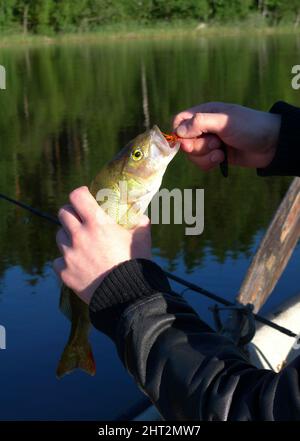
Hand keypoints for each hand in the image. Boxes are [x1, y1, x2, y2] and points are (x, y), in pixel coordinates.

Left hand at [53, 186, 151, 303]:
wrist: (127, 296)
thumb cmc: (136, 264)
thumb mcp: (142, 238)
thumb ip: (140, 222)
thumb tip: (140, 215)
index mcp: (97, 223)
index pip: (77, 197)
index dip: (80, 194)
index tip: (85, 197)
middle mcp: (79, 236)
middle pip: (63, 214)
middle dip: (71, 213)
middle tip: (80, 219)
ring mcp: (70, 255)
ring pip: (59, 236)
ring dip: (68, 237)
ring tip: (80, 244)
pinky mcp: (65, 272)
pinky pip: (58, 260)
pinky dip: (65, 260)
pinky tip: (77, 264)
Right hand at [173, 102, 280, 169]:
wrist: (271, 145)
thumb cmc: (249, 127)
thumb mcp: (224, 122)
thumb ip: (200, 123)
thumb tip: (178, 132)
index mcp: (204, 113)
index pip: (179, 121)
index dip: (179, 132)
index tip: (189, 139)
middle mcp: (204, 127)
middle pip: (184, 141)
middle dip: (197, 147)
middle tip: (215, 144)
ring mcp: (210, 142)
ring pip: (192, 154)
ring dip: (205, 157)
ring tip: (221, 153)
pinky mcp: (215, 156)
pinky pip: (201, 163)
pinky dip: (209, 164)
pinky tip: (222, 160)